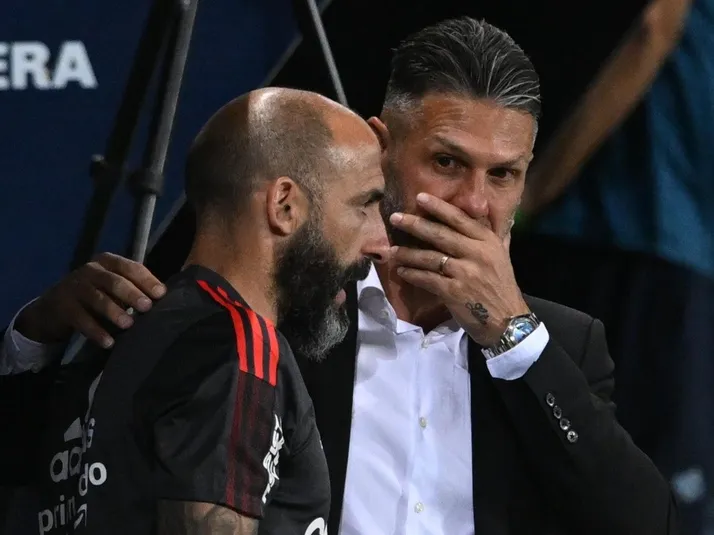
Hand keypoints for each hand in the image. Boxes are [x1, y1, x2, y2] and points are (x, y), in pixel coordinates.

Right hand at [15, 253, 165, 347]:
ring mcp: (74, 286)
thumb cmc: (95, 294)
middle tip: (147, 307)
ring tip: (128, 325)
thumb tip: (162, 299)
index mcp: (107, 262)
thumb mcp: (112, 286)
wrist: (54, 307)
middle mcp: (90, 270)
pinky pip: (81, 319)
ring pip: (97, 298)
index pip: (130, 267)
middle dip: (132, 294)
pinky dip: (96, 331)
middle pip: (114, 281)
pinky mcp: (63, 306)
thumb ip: (134, 287)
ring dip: (114, 311)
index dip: (146, 280)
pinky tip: (108, 342)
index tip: (161, 294)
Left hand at [389, 193, 528, 346]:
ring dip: (408, 253)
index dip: (439, 207)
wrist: (507, 320)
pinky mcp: (454, 292)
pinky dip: (412, 274)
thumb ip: (488, 236)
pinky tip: (402, 272)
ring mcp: (465, 273)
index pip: (460, 219)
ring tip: (392, 251)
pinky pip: (427, 278)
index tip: (420, 197)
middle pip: (440, 234)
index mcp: (488, 241)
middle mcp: (477, 254)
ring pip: (429, 257)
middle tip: (395, 218)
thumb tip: (479, 213)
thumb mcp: (500, 255)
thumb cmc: (501, 286)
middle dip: (415, 224)